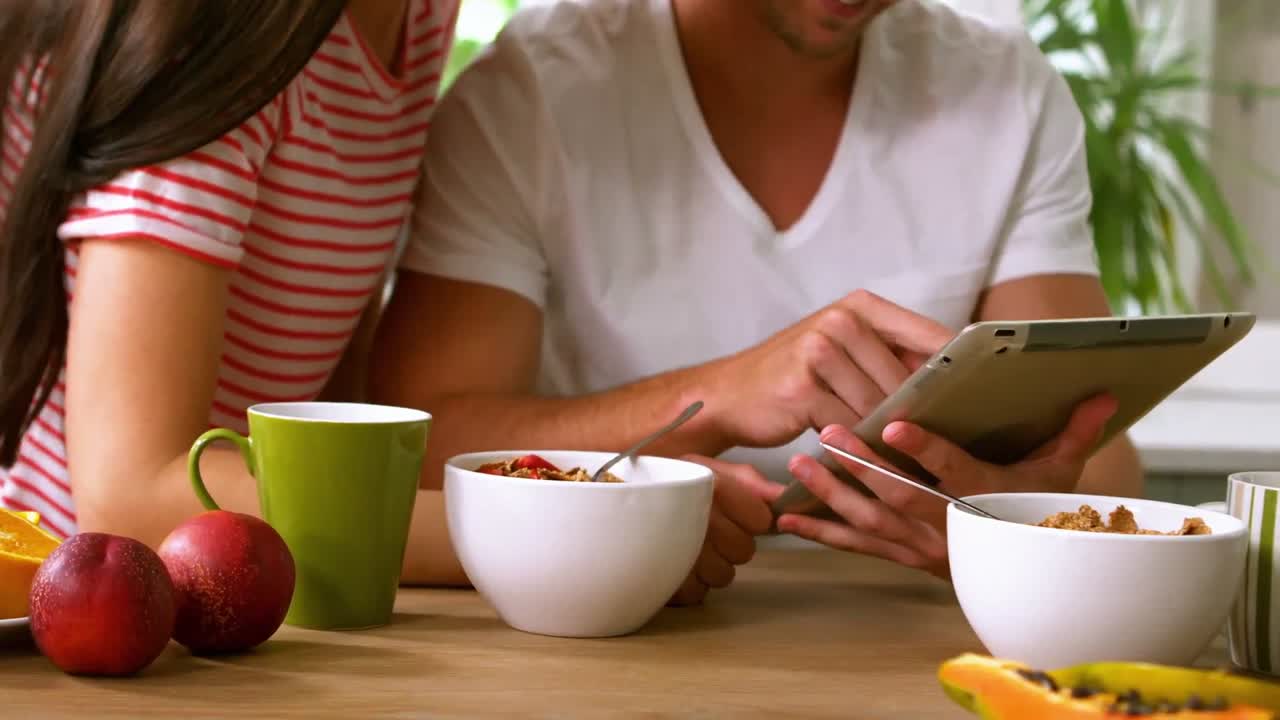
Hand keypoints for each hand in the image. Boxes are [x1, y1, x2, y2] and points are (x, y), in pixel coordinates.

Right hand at [669, 456, 779, 605]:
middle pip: (744, 550)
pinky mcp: (663, 582)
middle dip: (731, 543)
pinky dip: (687, 584)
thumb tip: (783, 499)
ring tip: (687, 545)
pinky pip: (696, 594)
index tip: (731, 511)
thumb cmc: (665, 482)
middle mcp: (695, 517)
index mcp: (710, 483)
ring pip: (723, 576)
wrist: (609, 496)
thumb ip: (749, 483)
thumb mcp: (707, 470)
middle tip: (705, 529)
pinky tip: (673, 562)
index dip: (750, 517)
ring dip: (710, 566)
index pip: (759, 518)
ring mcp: (678, 552)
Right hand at [700, 290, 951, 449]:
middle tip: (947, 445)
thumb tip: (957, 384)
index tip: (990, 399)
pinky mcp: (803, 389)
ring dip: (891, 436)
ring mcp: (819, 352)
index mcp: (858, 306)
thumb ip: (890, 357)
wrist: (728, 395)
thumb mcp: (841, 351)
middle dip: (922, 414)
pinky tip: (871, 462)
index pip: (930, 337)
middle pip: (906, 379)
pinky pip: (850, 426)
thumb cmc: (795, 378)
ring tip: (911, 459)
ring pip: (879, 406)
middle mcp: (839, 321)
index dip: (960, 370)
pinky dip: (862, 448)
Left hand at [772, 394, 1118, 578]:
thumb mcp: (1059, 474)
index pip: (954, 471)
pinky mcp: (901, 556)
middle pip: (899, 495)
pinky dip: (821, 532)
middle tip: (826, 431)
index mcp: (986, 497)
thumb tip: (1105, 393)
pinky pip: (856, 547)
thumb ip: (1074, 432)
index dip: (925, 449)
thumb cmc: (1039, 512)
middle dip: (860, 465)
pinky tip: (786, 517)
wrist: (1029, 574)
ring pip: (871, 521)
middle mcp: (950, 526)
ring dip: (832, 493)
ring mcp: (922, 547)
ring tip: (799, 462)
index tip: (894, 425)